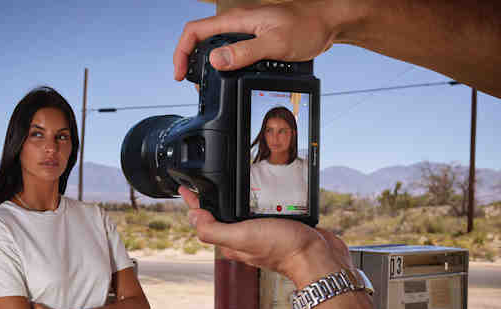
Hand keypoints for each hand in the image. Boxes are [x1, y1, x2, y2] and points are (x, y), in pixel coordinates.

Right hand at [173, 1, 338, 80]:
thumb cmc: (307, 27)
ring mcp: (245, 32)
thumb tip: (216, 60)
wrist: (329, 23)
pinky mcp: (254, 40)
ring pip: (215, 47)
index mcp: (237, 20)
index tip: (181, 74)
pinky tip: (230, 78)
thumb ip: (245, 52)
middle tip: (194, 86)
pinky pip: (231, 51)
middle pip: (200, 40)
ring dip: (207, 66)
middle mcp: (237, 24)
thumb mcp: (275, 43)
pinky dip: (224, 66)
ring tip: (208, 85)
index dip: (181, 53)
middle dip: (191, 63)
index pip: (194, 31)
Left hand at [178, 186, 352, 287]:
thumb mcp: (242, 236)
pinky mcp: (279, 227)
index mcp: (231, 241)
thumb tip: (194, 216)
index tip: (185, 187)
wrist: (318, 257)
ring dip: (233, 199)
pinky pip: (263, 212)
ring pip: (242, 214)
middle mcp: (244, 238)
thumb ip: (214, 229)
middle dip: (211, 201)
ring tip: (224, 185)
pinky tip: (259, 192)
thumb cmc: (283, 249)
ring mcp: (261, 233)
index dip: (193, 202)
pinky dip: (257, 201)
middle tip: (202, 184)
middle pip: (221, 216)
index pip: (205, 219)